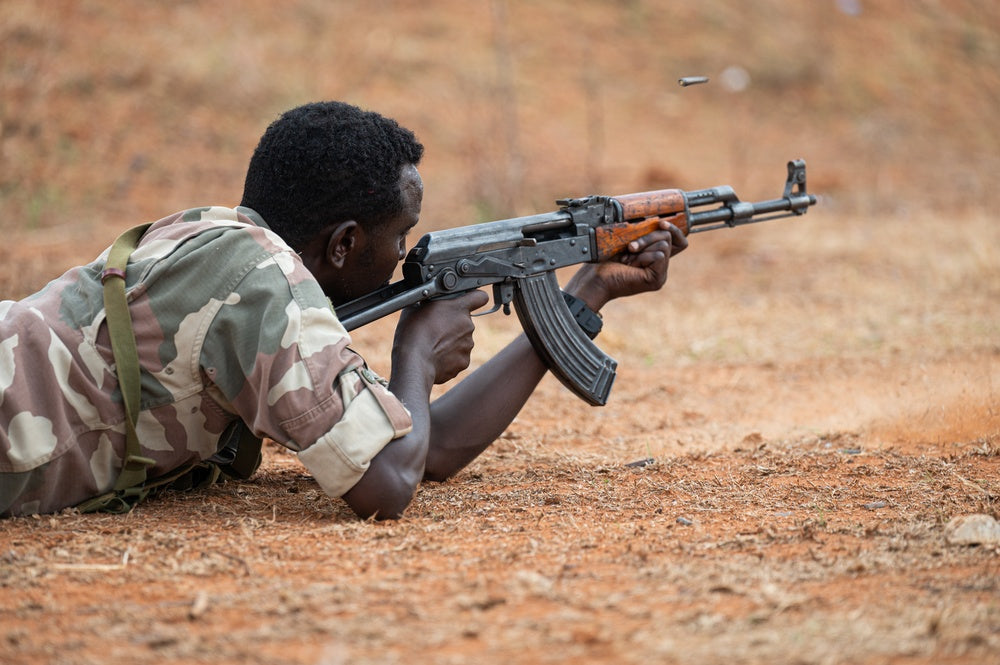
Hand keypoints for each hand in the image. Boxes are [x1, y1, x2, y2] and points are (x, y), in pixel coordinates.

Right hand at [393, 290, 489, 383]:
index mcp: (458, 308)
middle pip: (465, 321)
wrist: (414, 362)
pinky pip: (458, 356)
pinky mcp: (464, 361)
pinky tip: (435, 357)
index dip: (474, 298)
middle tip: (436, 329)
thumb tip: (427, 303)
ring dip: (451, 341)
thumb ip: (430, 303)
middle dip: (453, 324)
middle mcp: (468, 325)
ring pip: (462, 340)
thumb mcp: (416, 307)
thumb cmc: (413, 333)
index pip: (480, 297)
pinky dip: (449, 357)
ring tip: (433, 345)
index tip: (468, 302)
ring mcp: (468, 344)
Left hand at [565, 220, 686, 310]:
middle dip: (648, 237)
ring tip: (628, 258)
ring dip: (642, 247)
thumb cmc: (606, 260)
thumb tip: (662, 223)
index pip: (680, 242)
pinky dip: (642, 257)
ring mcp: (660, 274)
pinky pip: (659, 256)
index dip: (675, 230)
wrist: (595, 277)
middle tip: (630, 247)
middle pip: (669, 238)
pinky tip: (631, 265)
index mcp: (655, 257)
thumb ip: (646, 234)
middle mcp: (660, 266)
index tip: (661, 223)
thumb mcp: (629, 240)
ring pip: (664, 245)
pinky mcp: (657, 280)